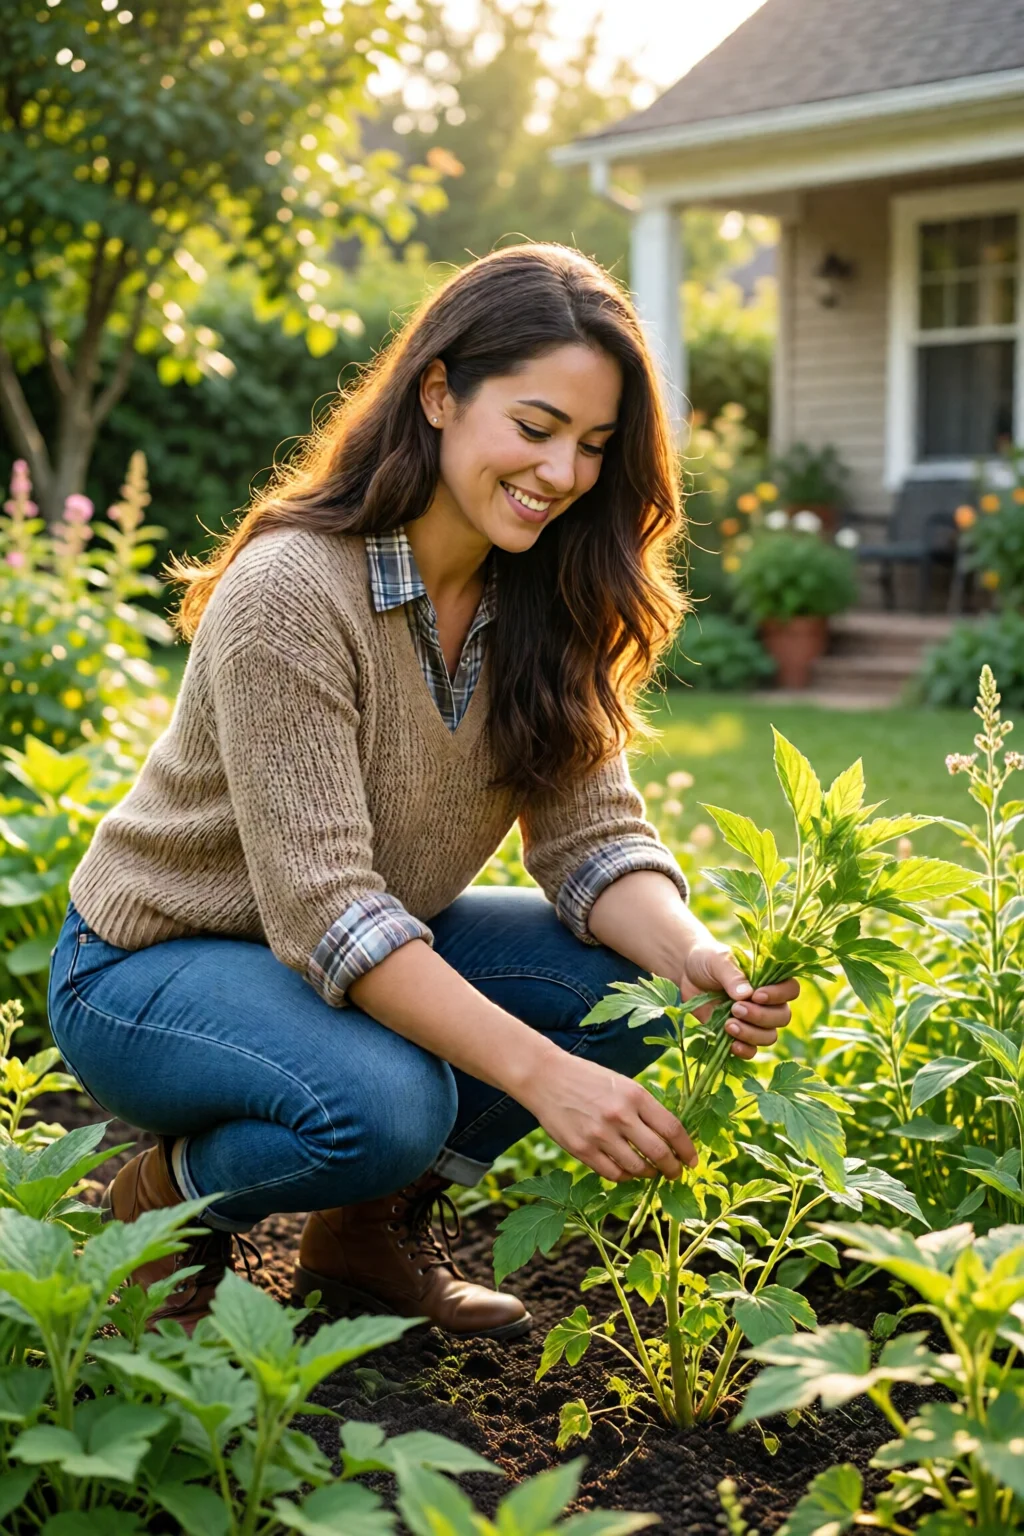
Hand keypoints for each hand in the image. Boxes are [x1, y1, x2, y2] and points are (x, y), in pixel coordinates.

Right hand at [518, 1051, 697, 1183]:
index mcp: (635, 1095)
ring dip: (649, 1173)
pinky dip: (625, 1177)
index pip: (672, 1129)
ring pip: (637, 1167)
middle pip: (659, 1153)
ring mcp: (600, 1134)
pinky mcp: (582, 1149)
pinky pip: (613, 1174)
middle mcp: (620, 1115)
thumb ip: (644, 1108)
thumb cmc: (588, 1079)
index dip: (687, 1149)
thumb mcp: (622, 1084)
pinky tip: (627, 1171)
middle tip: (675, 1173)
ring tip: (650, 1171)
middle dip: (673, 1168)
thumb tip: (670, 1137)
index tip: (692, 1160)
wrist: (546, 1077)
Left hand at [680, 942, 798, 1060]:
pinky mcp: (740, 1035)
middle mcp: (768, 1002)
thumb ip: (733, 975)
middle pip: (782, 1016)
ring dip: (751, 1034)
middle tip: (736, 1009)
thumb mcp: (718, 961)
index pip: (790, 990)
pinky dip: (745, 1050)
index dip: (778, 996)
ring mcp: (755, 1020)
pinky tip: (731, 1044)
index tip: (756, 996)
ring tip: (728, 1024)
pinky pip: (752, 1050)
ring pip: (769, 1036)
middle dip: (761, 1016)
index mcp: (769, 978)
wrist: (687, 976)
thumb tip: (746, 995)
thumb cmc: (708, 962)